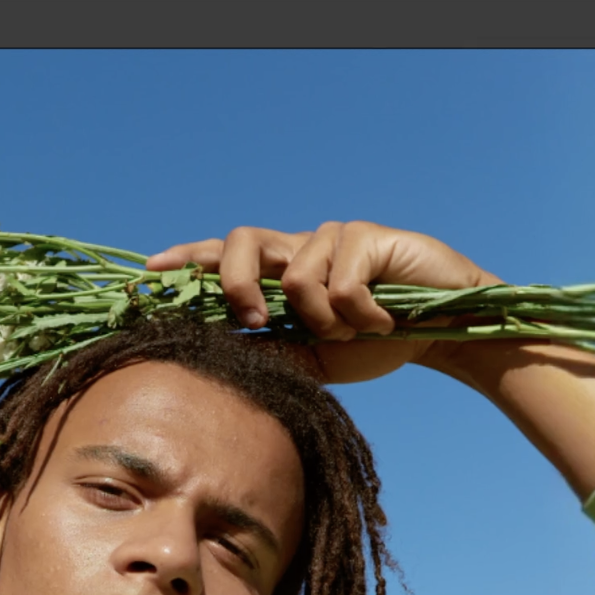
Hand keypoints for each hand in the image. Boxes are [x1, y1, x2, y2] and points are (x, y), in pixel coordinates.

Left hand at [145, 221, 501, 383]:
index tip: (151, 269)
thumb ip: (269, 352)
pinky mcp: (367, 237)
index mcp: (281, 272)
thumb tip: (218, 357)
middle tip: (255, 323)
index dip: (189, 257)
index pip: (223, 254)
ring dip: (324, 320)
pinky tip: (384, 319)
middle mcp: (300, 246)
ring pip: (295, 278)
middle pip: (242, 241)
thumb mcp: (312, 358)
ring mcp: (333, 237)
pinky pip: (340, 283)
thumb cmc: (374, 344)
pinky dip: (359, 316)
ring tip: (355, 330)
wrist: (442, 336)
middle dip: (236, 284)